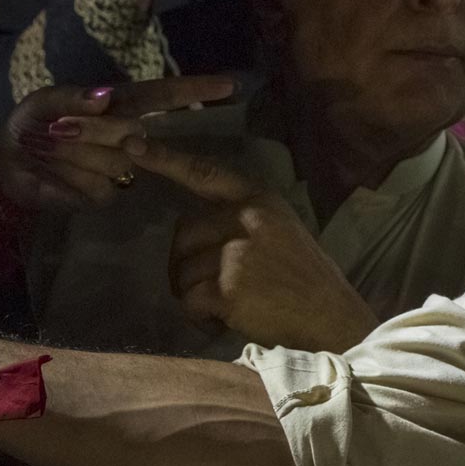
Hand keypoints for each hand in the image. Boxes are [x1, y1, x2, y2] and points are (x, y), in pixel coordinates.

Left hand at [0, 76, 234, 210]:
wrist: (7, 162)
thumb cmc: (31, 123)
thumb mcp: (43, 103)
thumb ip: (71, 98)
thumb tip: (105, 97)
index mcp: (121, 105)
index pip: (166, 95)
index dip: (196, 90)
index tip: (229, 86)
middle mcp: (129, 136)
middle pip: (135, 133)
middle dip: (93, 133)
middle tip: (53, 131)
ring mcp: (121, 168)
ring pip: (117, 162)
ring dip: (73, 154)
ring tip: (47, 147)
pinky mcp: (104, 195)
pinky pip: (98, 186)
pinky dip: (69, 176)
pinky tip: (54, 171)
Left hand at [121, 139, 380, 351]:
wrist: (332, 320)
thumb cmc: (305, 279)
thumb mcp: (280, 229)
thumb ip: (241, 219)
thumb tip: (192, 228)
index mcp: (259, 199)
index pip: (204, 172)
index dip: (166, 159)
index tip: (132, 144)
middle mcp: (246, 218)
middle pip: (182, 233)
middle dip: (186, 263)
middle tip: (212, 286)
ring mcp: (237, 253)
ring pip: (181, 271)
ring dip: (193, 294)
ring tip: (226, 306)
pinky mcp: (228, 289)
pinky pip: (189, 300)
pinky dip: (199, 317)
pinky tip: (224, 321)